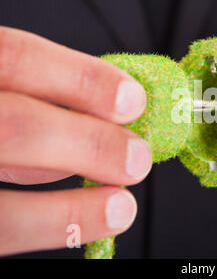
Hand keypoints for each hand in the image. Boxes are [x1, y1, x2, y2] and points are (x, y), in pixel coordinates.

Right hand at [0, 27, 151, 255]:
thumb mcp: (4, 91)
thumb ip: (38, 100)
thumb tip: (109, 122)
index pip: (12, 56)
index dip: (81, 78)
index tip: (133, 100)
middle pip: (12, 125)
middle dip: (87, 143)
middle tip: (137, 159)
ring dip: (70, 207)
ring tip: (122, 206)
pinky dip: (52, 227)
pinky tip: (96, 220)